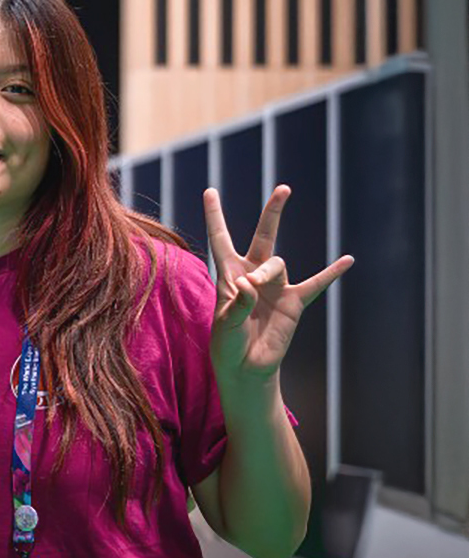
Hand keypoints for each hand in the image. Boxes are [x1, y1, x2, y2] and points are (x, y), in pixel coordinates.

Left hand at [204, 186, 351, 387]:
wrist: (246, 368)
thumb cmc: (227, 344)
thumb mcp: (225, 324)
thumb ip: (238, 304)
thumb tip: (252, 285)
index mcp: (228, 275)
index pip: (220, 239)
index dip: (215, 215)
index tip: (209, 191)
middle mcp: (253, 275)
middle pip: (264, 236)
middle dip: (273, 213)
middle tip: (284, 189)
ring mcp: (276, 287)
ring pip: (277, 263)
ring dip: (267, 272)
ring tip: (256, 288)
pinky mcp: (294, 302)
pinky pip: (316, 284)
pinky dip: (331, 273)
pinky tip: (347, 260)